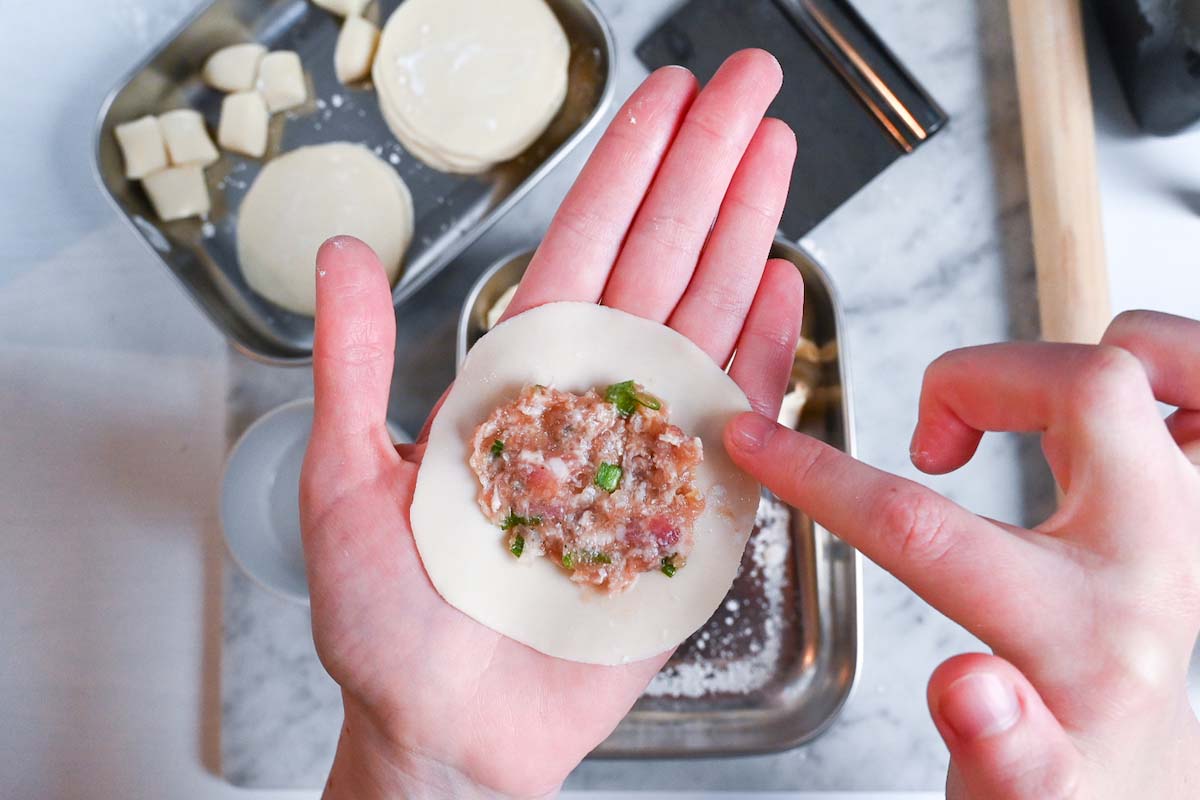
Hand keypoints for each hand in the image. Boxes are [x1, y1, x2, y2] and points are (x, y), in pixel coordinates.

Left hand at [300, 50, 801, 798]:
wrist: (448, 727)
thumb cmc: (390, 618)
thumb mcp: (345, 477)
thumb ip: (355, 363)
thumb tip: (345, 251)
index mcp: (518, 376)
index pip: (582, 245)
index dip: (628, 166)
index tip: (668, 97)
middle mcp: (592, 396)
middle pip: (661, 260)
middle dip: (707, 168)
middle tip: (753, 86)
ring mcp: (649, 448)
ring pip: (707, 321)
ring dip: (746, 235)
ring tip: (779, 155)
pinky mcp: (690, 513)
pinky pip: (738, 423)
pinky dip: (767, 356)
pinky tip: (786, 286)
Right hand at [725, 310, 1199, 798]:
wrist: (1137, 774)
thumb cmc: (1064, 778)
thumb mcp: (1017, 794)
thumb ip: (998, 746)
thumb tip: (967, 688)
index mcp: (1088, 639)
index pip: (929, 532)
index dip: (825, 478)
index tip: (758, 440)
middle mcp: (1156, 563)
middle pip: (1089, 394)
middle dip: (975, 380)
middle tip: (929, 439)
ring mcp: (1195, 519)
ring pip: (1159, 364)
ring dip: (1069, 362)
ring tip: (1008, 410)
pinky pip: (1198, 382)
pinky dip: (1147, 366)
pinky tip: (1088, 409)